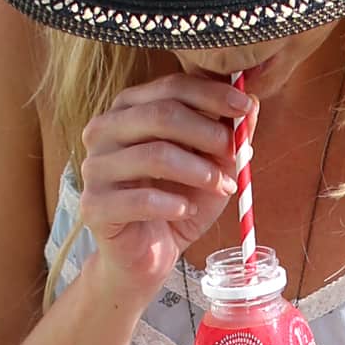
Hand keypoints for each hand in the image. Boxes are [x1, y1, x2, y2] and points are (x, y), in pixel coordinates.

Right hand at [77, 69, 250, 299]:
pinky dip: (173, 204)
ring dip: (199, 171)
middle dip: (208, 132)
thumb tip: (251, 103)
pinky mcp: (93, 205)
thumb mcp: (210, 165)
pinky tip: (188, 210)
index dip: (212, 94)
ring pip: (155, 155)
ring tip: (222, 188)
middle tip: (235, 153)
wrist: (146, 256)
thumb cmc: (176, 202)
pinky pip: (141, 199)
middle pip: (161, 115)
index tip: (246, 107)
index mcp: (129, 109)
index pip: (171, 88)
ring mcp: (94, 167)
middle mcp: (104, 131)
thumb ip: (226, 135)